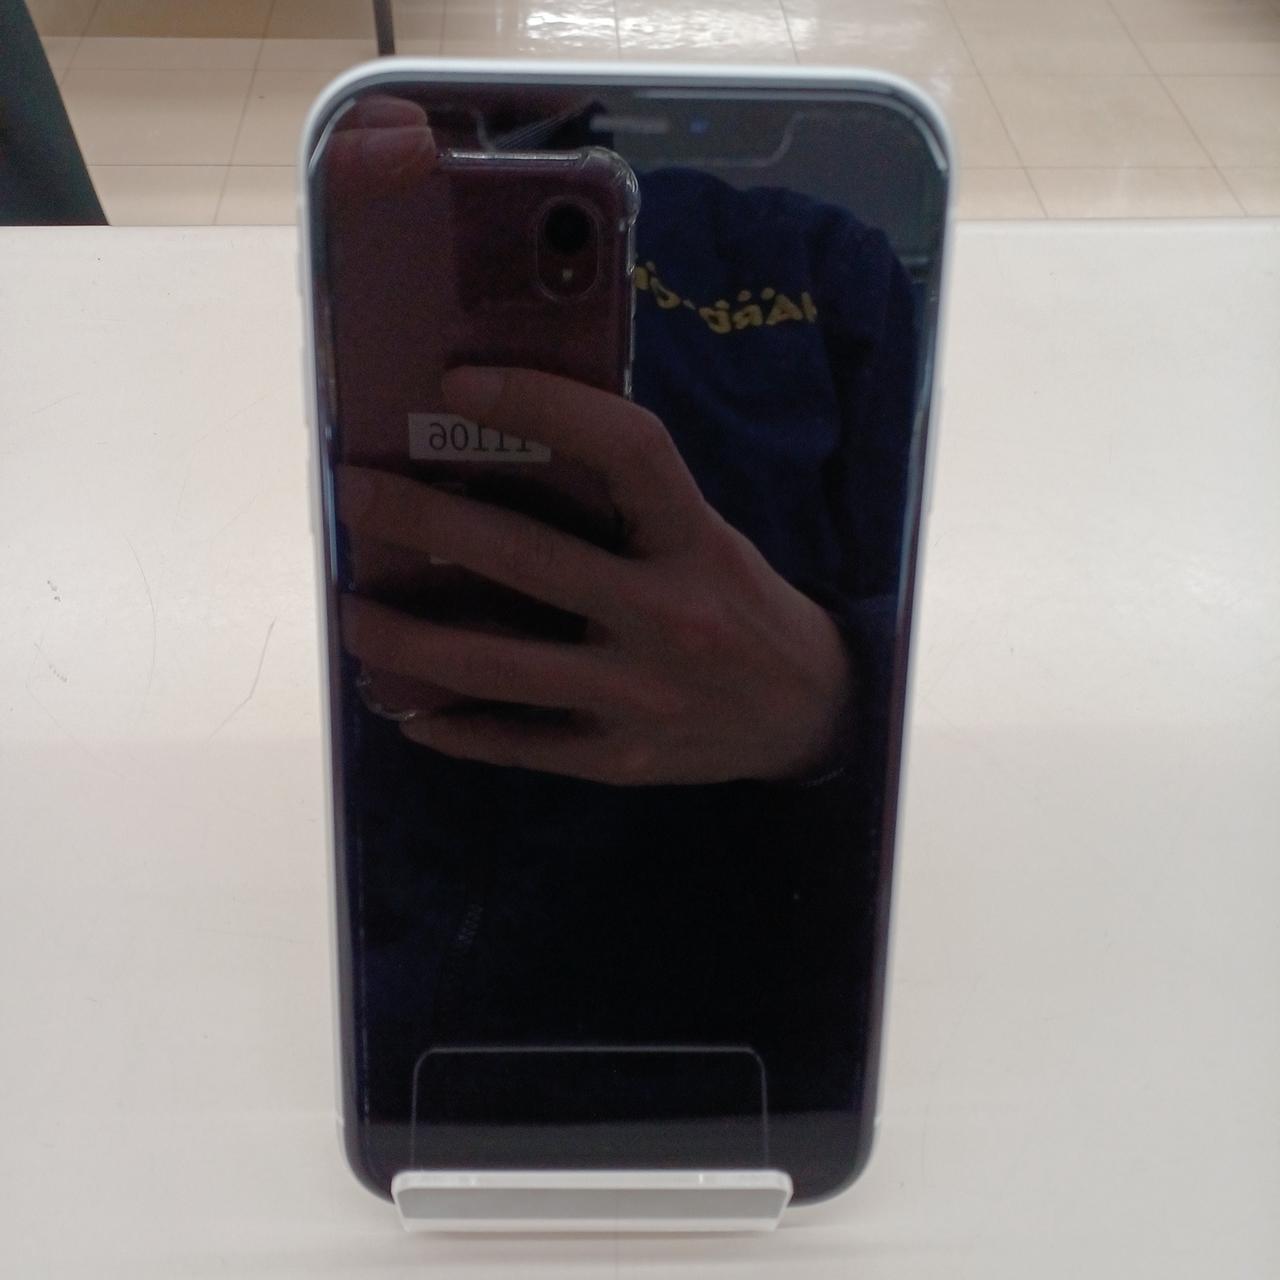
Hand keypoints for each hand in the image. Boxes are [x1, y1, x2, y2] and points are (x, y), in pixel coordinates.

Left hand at [338, 368, 851, 785]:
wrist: (807, 715)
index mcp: (698, 543)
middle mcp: (669, 616)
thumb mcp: (709, 539)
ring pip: (497, 665)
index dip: (542, 405)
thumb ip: (635, 510)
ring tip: (351, 614)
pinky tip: (408, 710)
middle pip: (527, 559)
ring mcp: (639, 696)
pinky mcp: (619, 757)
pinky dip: (453, 727)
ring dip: (406, 638)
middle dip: (424, 520)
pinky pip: (517, 743)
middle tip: (355, 494)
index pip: (627, 452)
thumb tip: (513, 458)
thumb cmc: (745, 608)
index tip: (458, 383)